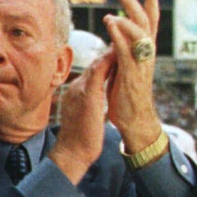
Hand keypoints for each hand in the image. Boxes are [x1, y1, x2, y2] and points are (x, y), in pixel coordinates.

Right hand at [50, 51, 116, 183]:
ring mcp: (79, 90)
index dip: (105, 63)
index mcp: (76, 93)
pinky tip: (119, 55)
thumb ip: (90, 106)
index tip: (117, 55)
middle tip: (124, 42)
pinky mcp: (87, 95)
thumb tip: (96, 104)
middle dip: (109, 54)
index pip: (92, 73)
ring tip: (124, 43)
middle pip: (95, 65)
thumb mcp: (85, 118)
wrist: (71, 153)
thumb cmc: (80, 141)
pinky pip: (98, 72)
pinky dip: (108, 62)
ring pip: (96, 65)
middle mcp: (76, 88)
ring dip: (110, 54)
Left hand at [103, 0, 161, 154]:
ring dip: (125, 15)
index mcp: (145, 52)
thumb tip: (116, 40)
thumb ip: (122, 53)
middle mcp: (146, 54)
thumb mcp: (124, 69)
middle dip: (135, 1)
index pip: (150, 21)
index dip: (150, 2)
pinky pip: (126, 49)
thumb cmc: (127, 96)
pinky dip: (119, 34)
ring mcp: (140, 63)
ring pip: (138, 31)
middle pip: (145, 20)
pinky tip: (110, 23)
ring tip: (113, 4)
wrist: (134, 120)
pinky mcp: (130, 74)